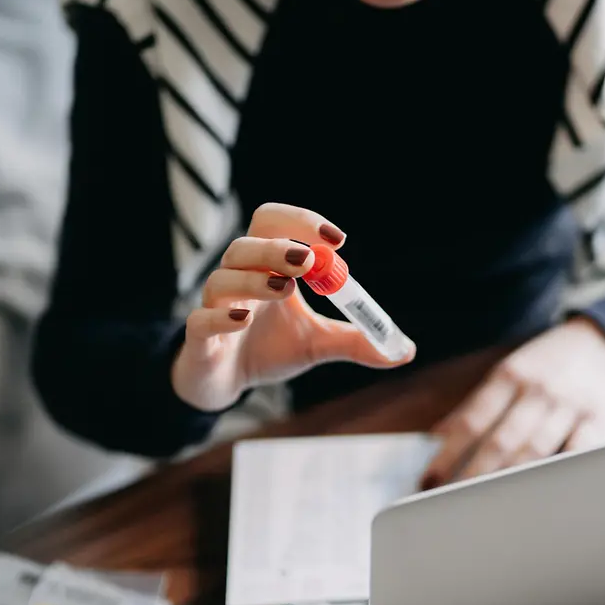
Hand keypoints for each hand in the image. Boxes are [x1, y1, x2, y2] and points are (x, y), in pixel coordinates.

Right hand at [172, 203, 415, 410]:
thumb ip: (357, 341)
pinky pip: (200, 321)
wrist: (226, 383)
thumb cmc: (270, 349)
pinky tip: (243, 319)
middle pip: (246, 245)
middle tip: (309, 260)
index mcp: (267, 268)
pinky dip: (220, 316)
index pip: (275, 224)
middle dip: (277, 247)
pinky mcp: (199, 340)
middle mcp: (238, 280)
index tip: (337, 239)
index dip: (302, 222)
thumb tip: (405, 351)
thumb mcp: (318, 343)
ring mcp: (215, 308)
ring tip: (284, 288)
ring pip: (221, 279)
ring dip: (253, 279)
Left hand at [421, 318, 604, 487]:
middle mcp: (539, 390)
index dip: (448, 454)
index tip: (429, 481)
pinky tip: (539, 494)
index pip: (472, 420)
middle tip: (450, 503)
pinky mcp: (599, 420)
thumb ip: (477, 403)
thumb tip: (438, 434)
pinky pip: (578, 452)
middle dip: (472, 476)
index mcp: (511, 375)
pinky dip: (558, 474)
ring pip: (535, 452)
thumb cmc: (546, 362)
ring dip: (507, 482)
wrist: (601, 341)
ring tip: (484, 507)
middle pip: (501, 441)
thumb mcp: (509, 370)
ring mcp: (570, 406)